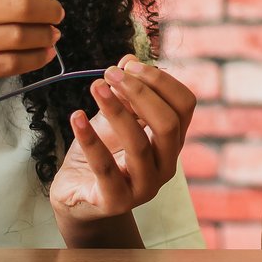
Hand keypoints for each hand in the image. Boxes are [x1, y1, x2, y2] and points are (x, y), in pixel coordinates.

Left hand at [51, 60, 195, 232]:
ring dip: (116, 111)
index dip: (161, 81)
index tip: (129, 66)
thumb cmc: (103, 154)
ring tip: (95, 87)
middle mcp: (166, 165)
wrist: (78, 197)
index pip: (185, 105)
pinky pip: (105, 169)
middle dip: (140, 92)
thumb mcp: (114, 118)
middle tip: (109, 74)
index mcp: (172, 141)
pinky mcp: (116, 202)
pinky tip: (76, 117)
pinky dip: (90, 140)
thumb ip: (125, 92)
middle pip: (168, 124)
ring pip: (140, 145)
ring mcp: (145, 187)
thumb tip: (129, 60)